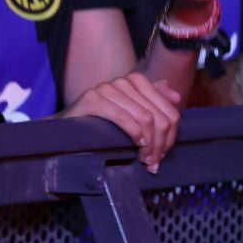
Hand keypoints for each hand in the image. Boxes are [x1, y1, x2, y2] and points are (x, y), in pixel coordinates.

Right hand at [60, 73, 182, 171]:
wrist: (67, 127)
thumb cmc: (103, 122)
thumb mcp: (132, 112)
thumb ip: (153, 101)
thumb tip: (175, 97)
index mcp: (137, 81)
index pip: (168, 110)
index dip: (170, 136)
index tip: (162, 154)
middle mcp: (123, 81)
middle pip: (159, 116)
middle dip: (160, 144)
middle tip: (154, 162)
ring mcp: (107, 88)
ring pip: (145, 118)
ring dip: (149, 144)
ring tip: (145, 159)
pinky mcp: (92, 99)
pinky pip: (123, 117)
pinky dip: (134, 133)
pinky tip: (135, 145)